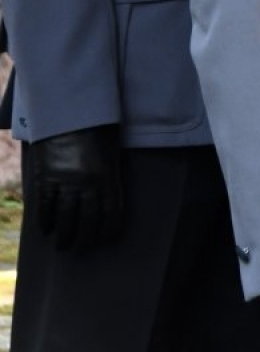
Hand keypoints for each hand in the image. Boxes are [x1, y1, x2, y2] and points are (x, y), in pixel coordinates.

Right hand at [26, 123, 123, 250]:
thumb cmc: (98, 128)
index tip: (105, 240)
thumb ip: (111, 175)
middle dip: (85, 239)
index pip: (111, 214)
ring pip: (64, 218)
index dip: (109, 230)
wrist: (69, 112)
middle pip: (87, 221)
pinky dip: (45, 221)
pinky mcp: (45, 178)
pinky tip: (46, 230)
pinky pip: (44, 206)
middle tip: (81, 249)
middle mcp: (87, 185)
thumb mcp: (113, 151)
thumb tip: (109, 198)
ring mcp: (64, 183)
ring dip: (64, 236)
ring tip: (63, 246)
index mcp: (109, 178)